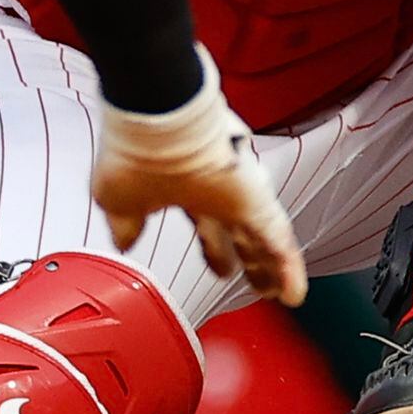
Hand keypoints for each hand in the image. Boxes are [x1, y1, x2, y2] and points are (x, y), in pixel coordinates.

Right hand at [91, 53, 306, 304]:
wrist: (155, 118)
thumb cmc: (134, 153)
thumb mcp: (119, 201)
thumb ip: (126, 226)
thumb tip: (124, 242)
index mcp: (185, 191)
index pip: (206, 228)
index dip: (213, 251)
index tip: (217, 268)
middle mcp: (216, 191)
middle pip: (239, 234)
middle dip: (247, 260)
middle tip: (257, 283)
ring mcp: (238, 193)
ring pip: (262, 239)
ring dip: (271, 268)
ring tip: (280, 292)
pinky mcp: (254, 198)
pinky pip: (277, 240)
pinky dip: (286, 269)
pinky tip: (293, 294)